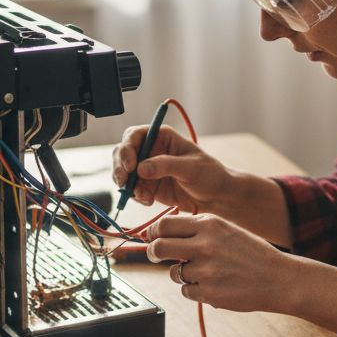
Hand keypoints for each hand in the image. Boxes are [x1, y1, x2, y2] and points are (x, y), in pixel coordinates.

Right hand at [111, 125, 233, 212]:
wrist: (216, 197)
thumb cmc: (209, 175)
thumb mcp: (191, 168)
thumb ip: (166, 165)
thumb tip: (140, 169)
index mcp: (161, 137)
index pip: (134, 136)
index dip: (127, 148)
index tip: (130, 166)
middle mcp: (150, 150)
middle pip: (122, 153)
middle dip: (120, 168)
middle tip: (124, 183)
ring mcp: (147, 169)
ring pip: (123, 173)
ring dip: (126, 185)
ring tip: (143, 195)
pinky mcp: (147, 186)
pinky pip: (132, 190)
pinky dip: (136, 196)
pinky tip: (149, 201)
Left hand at [145, 213, 296, 311]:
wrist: (279, 279)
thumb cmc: (252, 254)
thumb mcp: (226, 230)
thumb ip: (198, 228)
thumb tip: (164, 232)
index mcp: (209, 224)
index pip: (164, 224)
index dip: (153, 232)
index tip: (152, 238)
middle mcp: (205, 245)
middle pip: (158, 248)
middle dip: (152, 253)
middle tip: (155, 256)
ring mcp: (206, 270)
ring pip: (173, 273)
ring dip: (182, 274)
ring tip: (204, 273)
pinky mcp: (208, 293)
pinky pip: (186, 291)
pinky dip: (196, 290)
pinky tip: (215, 285)